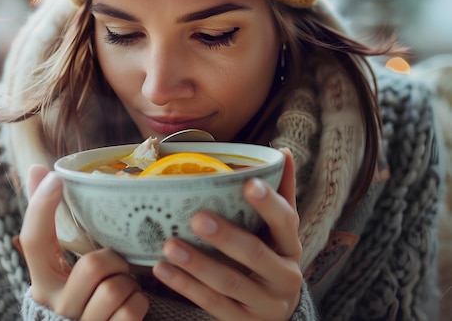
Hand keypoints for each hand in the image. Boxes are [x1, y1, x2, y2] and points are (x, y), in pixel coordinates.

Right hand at [19, 165, 148, 319]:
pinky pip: (131, 309)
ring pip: (115, 289)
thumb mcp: (61, 265)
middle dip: (115, 262)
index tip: (55, 178)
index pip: (33, 240)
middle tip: (115, 268)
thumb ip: (51, 223)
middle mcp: (56, 304)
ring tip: (122, 288)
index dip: (41, 208)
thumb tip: (38, 170)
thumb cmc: (78, 295)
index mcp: (42, 281)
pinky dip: (138, 303)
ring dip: (129, 285)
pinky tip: (128, 306)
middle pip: (93, 265)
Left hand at [152, 148, 301, 320]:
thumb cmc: (272, 260)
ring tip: (170, 245)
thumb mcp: (279, 232)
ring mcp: (264, 304)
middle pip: (256, 255)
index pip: (286, 222)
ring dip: (197, 264)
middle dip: (226, 237)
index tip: (248, 183)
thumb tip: (282, 150)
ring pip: (230, 284)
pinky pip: (211, 304)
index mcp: (291, 247)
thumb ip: (279, 194)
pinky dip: (185, 286)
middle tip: (197, 219)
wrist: (277, 315)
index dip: (268, 203)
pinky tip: (162, 269)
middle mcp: (285, 277)